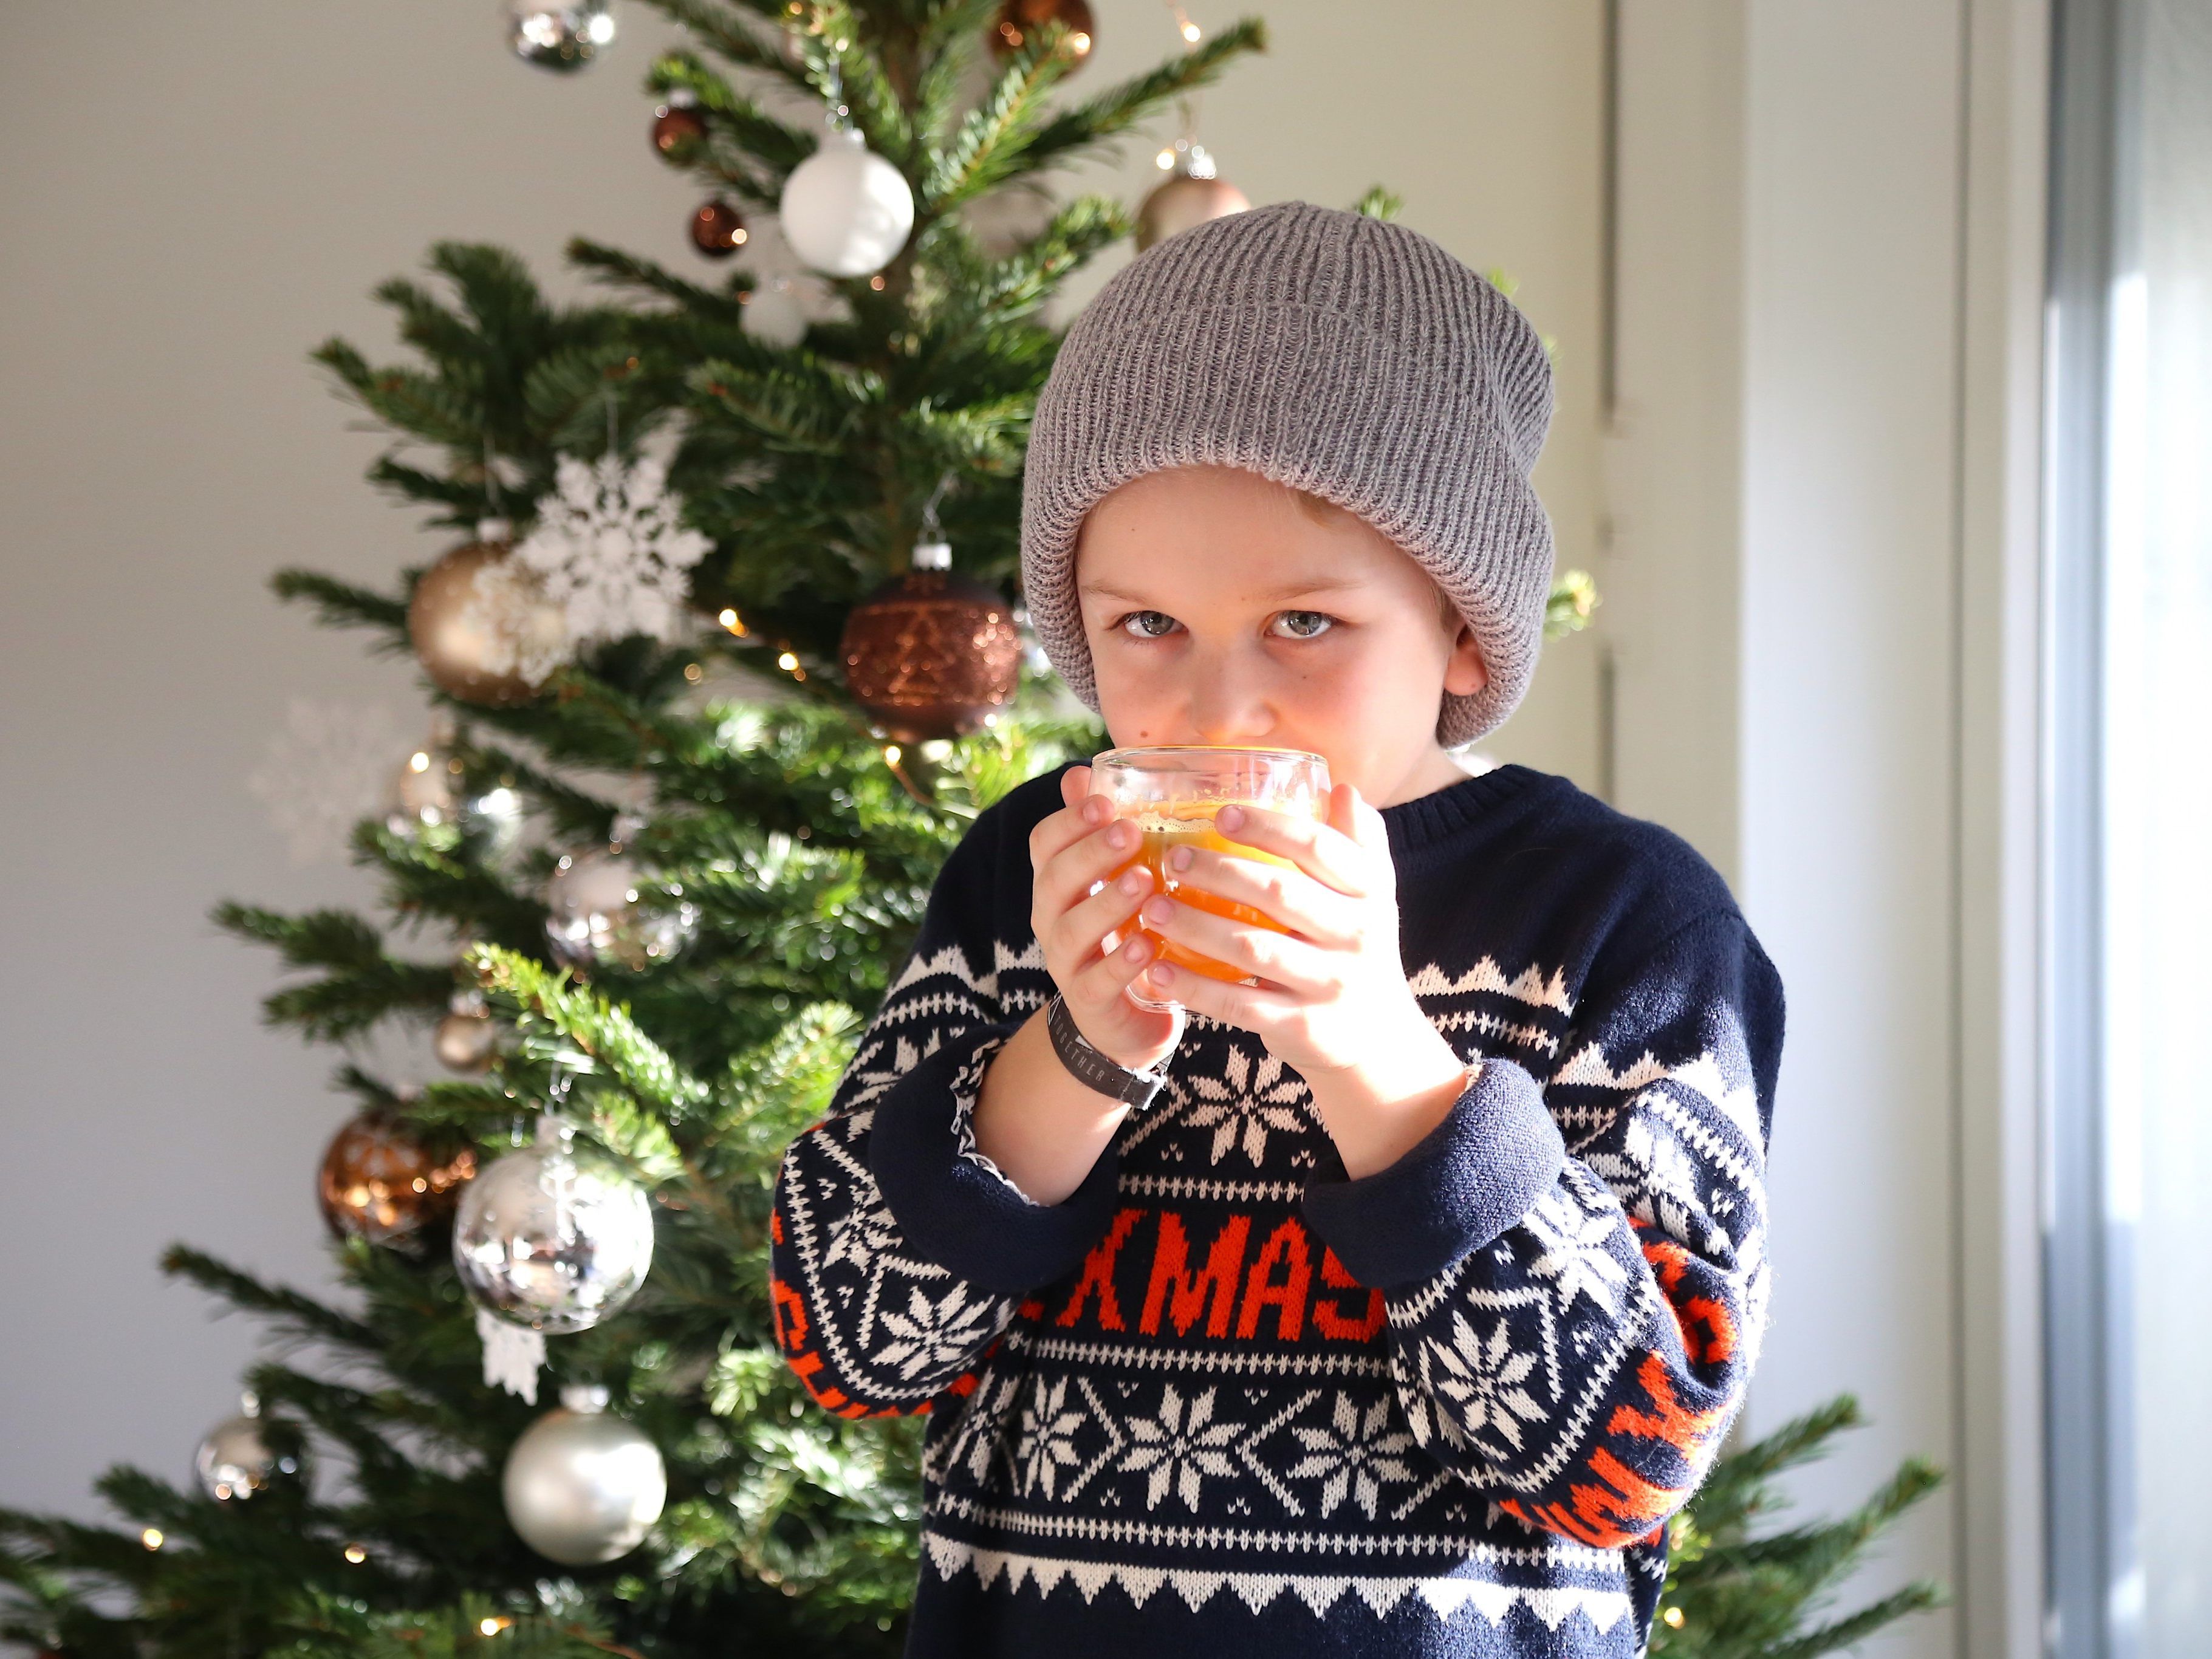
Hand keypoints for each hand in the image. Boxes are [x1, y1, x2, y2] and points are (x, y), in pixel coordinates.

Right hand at [1026, 763, 1182, 1072]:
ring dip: (1107, 903)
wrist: (1123, 1021)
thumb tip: (1084, 771)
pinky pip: (1097, 982)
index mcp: (1056, 884)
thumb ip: (1100, 832)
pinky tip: (1149, 944)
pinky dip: (1122, 963)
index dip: (1069, 821)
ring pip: (1072, 930)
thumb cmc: (1123, 935)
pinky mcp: (1090, 1003)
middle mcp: (1051, 919)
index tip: (1105, 802)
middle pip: (1054, 880)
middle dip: (1090, 853)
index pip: (1044, 844)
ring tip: (1144, 881)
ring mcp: (1067, 963)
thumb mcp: (1112, 882)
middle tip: (1130, 832)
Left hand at [1131, 783, 1469, 1172]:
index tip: (1220, 814)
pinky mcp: (1302, 1026)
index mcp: (1369, 891)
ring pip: (1253, 949)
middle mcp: (1356, 934)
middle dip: (1220, 871)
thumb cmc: (1358, 949)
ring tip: (1150, 910)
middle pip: (1280, 892)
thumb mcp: (1373, 896)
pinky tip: (1158, 970)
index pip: (1319, 847)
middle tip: (1172, 859)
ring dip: (1195, 927)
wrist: (1379, 1040)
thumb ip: (1359, 842)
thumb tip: (1340, 786)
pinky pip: (1240, 1005)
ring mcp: (1329, 983)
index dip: (1268, 827)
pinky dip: (1195, 989)